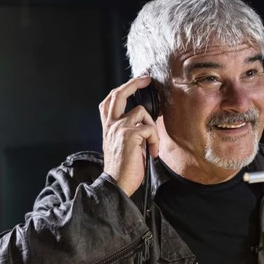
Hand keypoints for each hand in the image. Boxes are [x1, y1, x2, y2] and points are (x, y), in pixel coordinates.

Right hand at [99, 76, 159, 196]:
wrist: (116, 184)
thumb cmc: (122, 169)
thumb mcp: (123, 146)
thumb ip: (130, 132)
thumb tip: (145, 124)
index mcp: (109, 127)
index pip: (110, 101)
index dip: (122, 89)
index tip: (136, 82)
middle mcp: (111, 125)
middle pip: (118, 94)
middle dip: (134, 83)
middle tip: (146, 79)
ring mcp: (119, 128)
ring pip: (141, 112)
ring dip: (152, 127)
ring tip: (152, 144)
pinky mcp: (129, 135)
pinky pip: (150, 129)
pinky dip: (155, 140)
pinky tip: (152, 152)